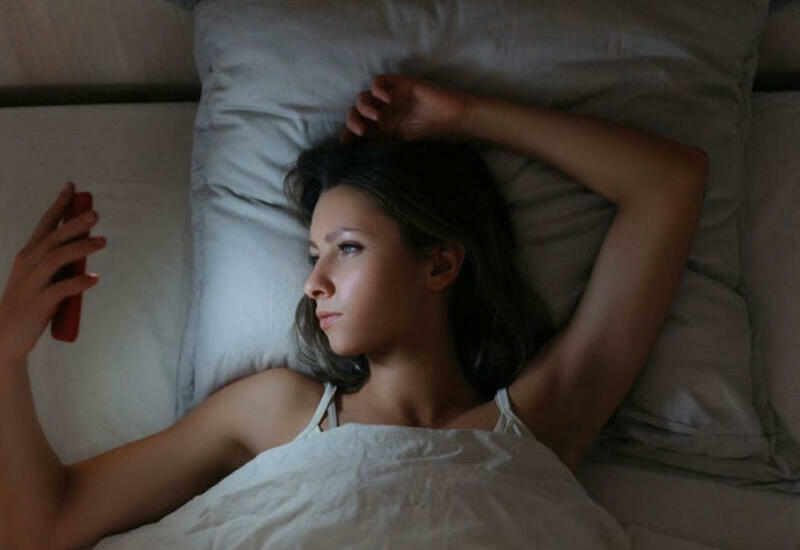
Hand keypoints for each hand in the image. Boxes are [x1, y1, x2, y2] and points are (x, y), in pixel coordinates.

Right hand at [0, 183, 105, 361]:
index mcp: (29, 254)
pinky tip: (94, 279)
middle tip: (96, 214)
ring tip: (102, 241)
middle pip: (53, 238)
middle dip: (74, 224)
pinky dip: (78, 282)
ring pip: (57, 259)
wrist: (6, 334)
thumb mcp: (41, 275)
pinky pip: (61, 289)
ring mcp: (33, 283)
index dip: (59, 205)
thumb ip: (59, 261)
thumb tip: (83, 247)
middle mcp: (29, 264)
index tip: (74, 188)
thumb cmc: (28, 302)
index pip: (45, 224)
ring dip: (80, 248)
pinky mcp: (40, 303)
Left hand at [339, 73, 474, 144]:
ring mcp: (390, 98)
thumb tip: (357, 151)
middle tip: (360, 131)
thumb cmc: (434, 133)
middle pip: (356, 112)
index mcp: (383, 129)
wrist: (455, 119)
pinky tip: (387, 101)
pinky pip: (379, 81)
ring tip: (376, 117)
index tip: (345, 144)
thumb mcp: (403, 143)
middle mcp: (383, 113)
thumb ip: (381, 144)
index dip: (348, 134)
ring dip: (364, 107)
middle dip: (353, 121)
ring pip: (363, 97)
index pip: (358, 128)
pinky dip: (377, 90)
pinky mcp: (399, 84)